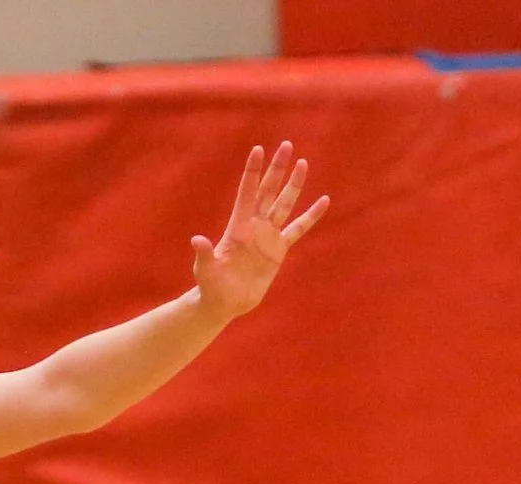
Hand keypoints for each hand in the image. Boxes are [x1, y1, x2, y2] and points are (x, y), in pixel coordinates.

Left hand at [191, 143, 328, 320]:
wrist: (225, 302)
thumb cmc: (211, 286)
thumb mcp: (205, 270)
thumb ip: (204, 255)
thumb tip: (197, 240)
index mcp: (237, 227)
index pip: (247, 193)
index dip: (253, 172)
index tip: (258, 149)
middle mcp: (255, 226)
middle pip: (269, 191)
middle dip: (277, 169)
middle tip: (286, 145)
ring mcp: (268, 236)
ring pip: (284, 204)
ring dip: (294, 184)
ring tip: (303, 162)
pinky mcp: (279, 249)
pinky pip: (298, 228)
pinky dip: (311, 216)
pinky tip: (323, 201)